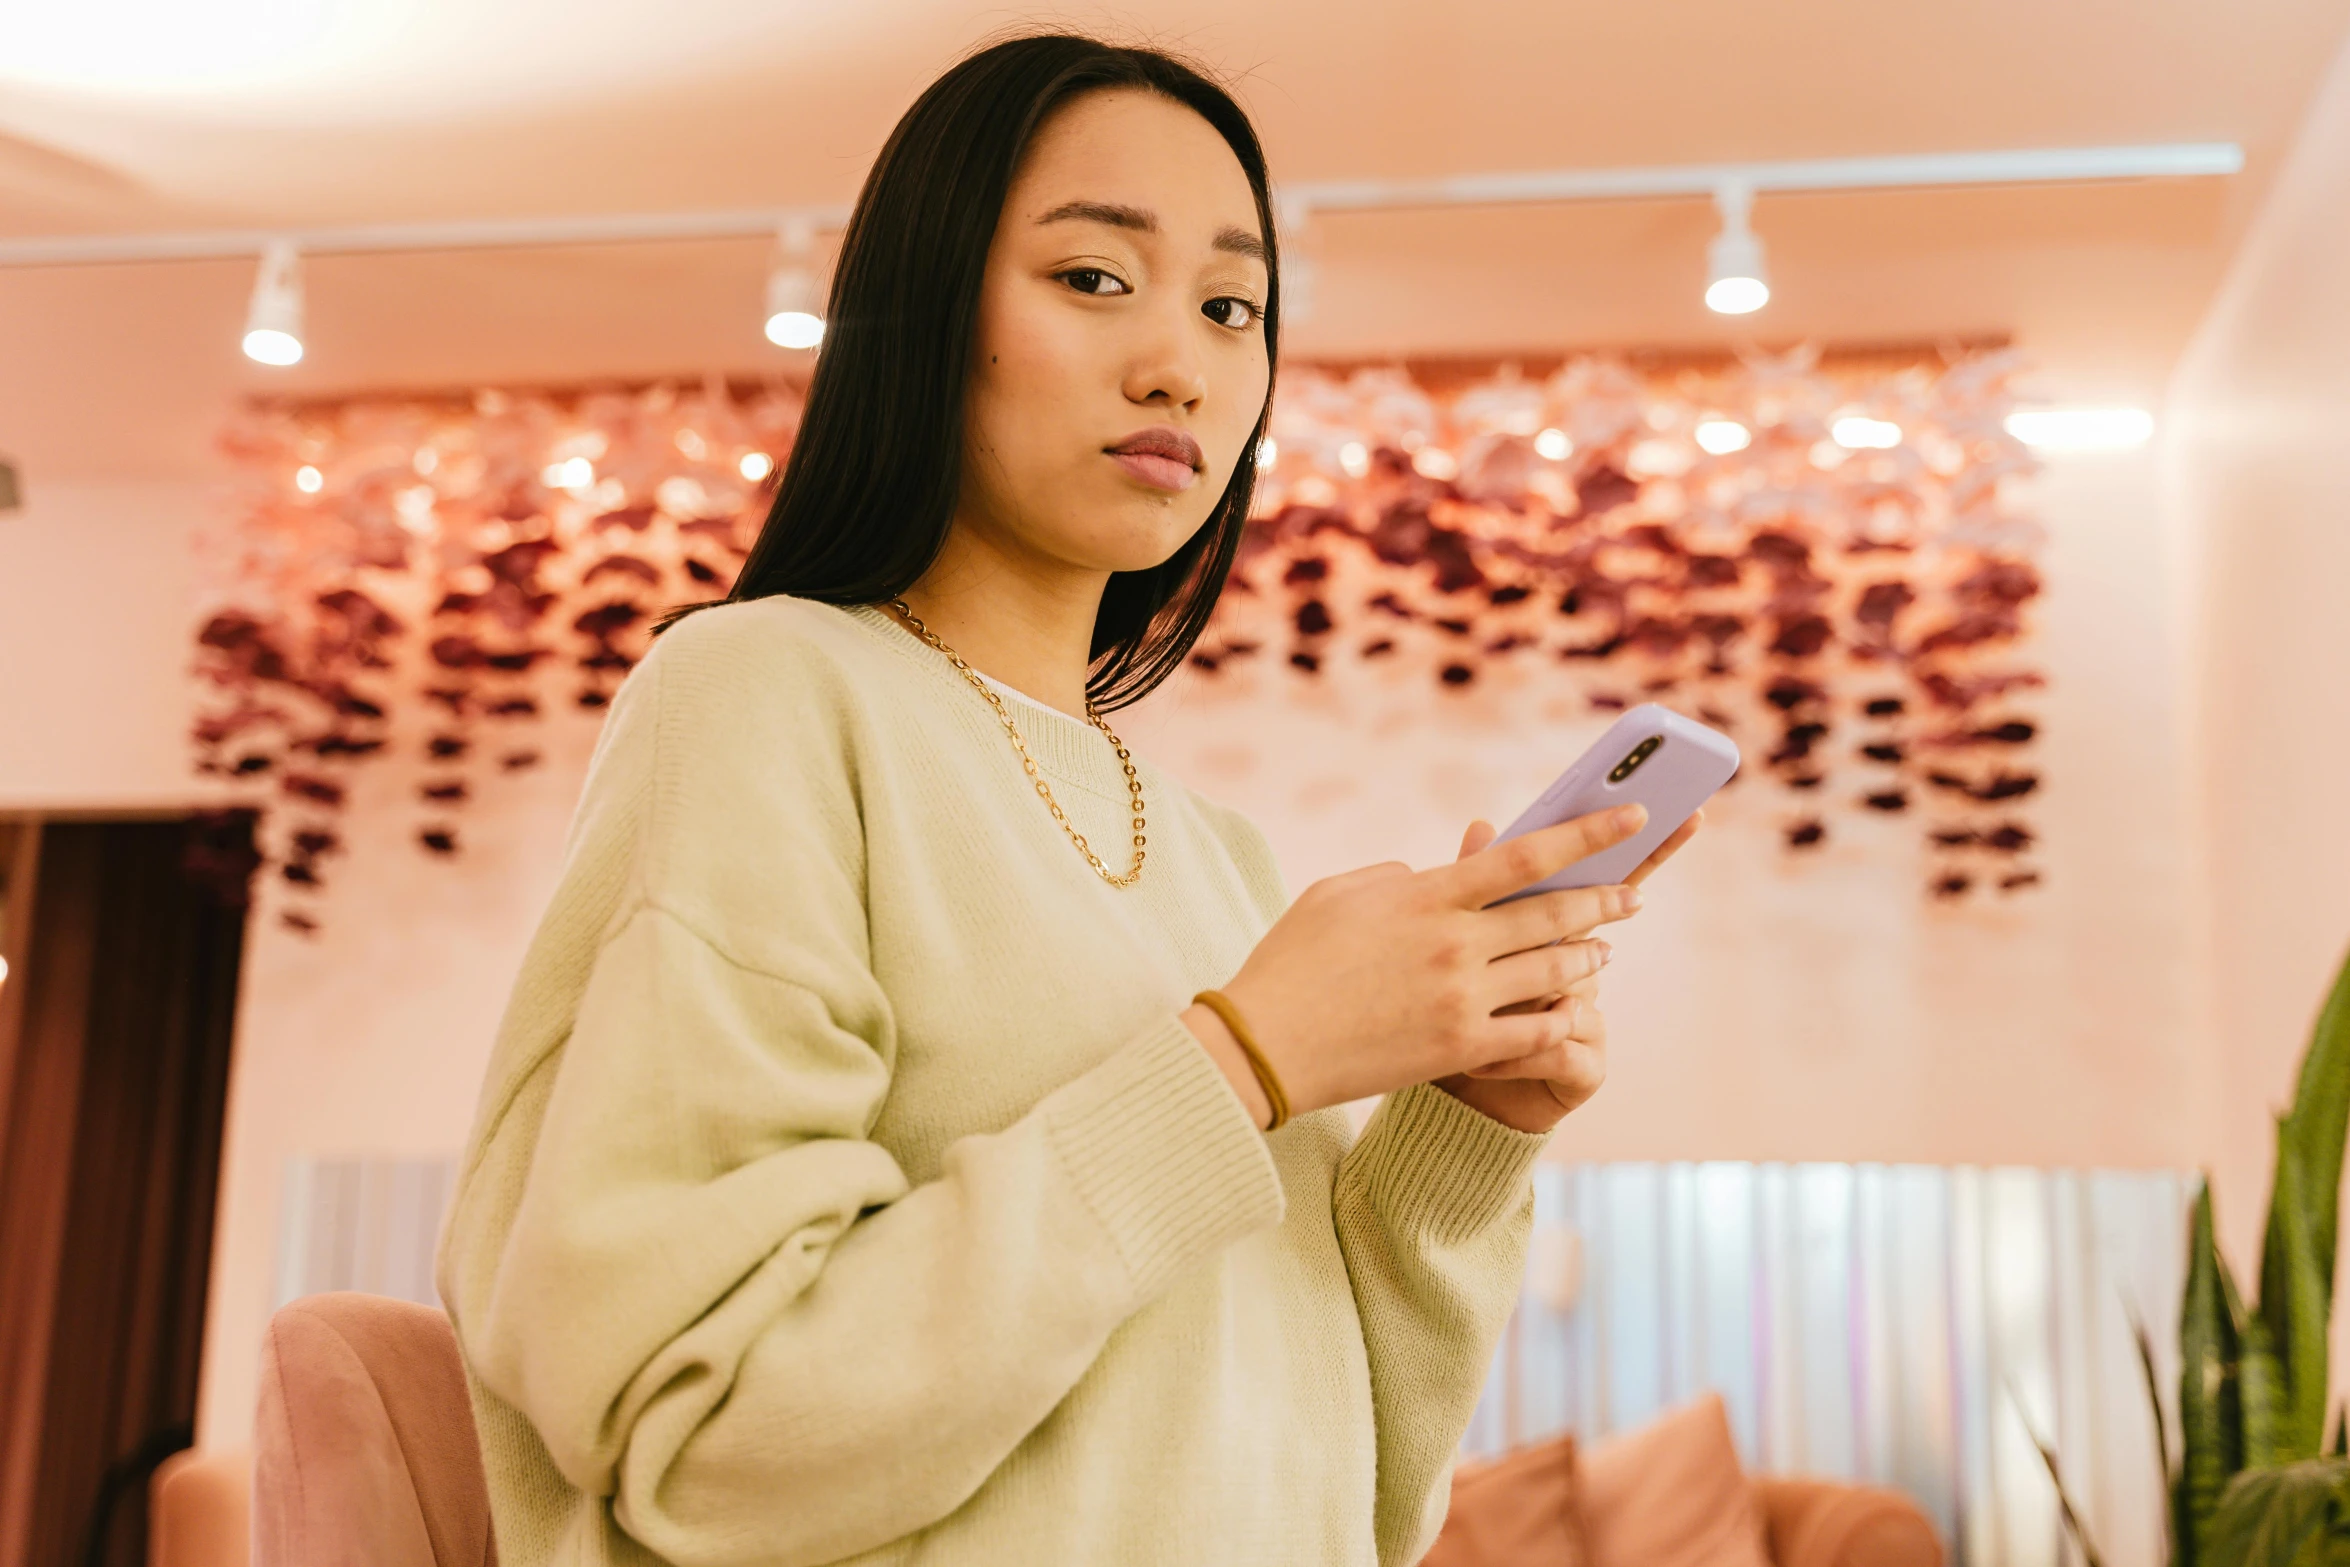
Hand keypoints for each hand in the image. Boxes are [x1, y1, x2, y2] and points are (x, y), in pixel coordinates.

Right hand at [1184, 805, 1655, 1128]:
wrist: (1267, 1047)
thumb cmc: (1291, 963)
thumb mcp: (1337, 895)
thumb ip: (1395, 877)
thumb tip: (1431, 876)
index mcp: (1427, 896)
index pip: (1525, 855)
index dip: (1588, 834)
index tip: (1630, 816)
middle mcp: (1456, 944)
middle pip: (1555, 914)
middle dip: (1604, 901)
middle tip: (1632, 895)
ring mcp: (1463, 999)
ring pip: (1553, 972)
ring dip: (1588, 958)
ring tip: (1604, 952)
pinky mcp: (1460, 1048)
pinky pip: (1535, 1030)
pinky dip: (1562, 1017)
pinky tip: (1575, 1010)